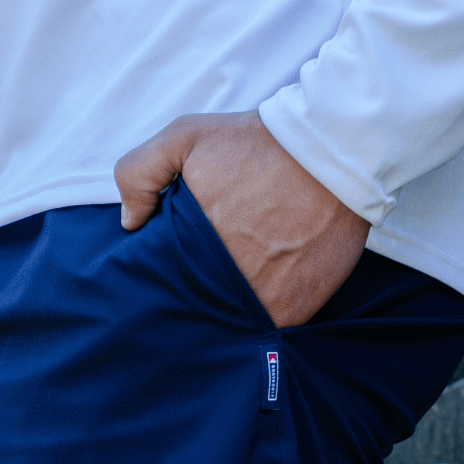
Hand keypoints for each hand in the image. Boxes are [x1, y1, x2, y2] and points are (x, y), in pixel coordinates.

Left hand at [115, 112, 368, 328]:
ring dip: (227, 305)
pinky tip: (265, 283)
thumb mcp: (184, 138)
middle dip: (193, 293)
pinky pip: (268, 324)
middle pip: (194, 305)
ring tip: (237, 277)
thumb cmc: (257, 145)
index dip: (164, 274)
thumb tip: (130, 222)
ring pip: (230, 319)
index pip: (161, 282)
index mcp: (192, 251)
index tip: (173, 260)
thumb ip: (139, 172)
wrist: (333, 151)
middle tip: (205, 270)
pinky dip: (262, 311)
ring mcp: (262, 304)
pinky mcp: (296, 312)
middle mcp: (224, 285)